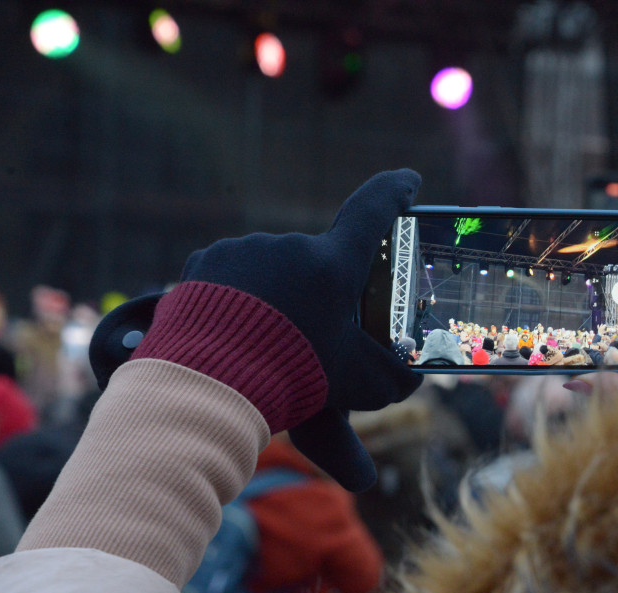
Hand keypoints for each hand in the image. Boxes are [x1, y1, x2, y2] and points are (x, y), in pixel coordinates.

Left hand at [89, 170, 422, 490]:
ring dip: (277, 294)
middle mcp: (291, 246)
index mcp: (334, 265)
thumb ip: (391, 377)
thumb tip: (411, 378)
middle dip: (319, 290)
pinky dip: (239, 296)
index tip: (408, 180)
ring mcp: (245, 249)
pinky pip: (234, 273)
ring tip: (265, 340)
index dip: (395, 193)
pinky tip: (234, 330)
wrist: (210, 386)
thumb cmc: (292, 379)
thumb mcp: (357, 384)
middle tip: (313, 332)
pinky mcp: (206, 261)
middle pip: (318, 259)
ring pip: (274, 267)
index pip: (374, 211)